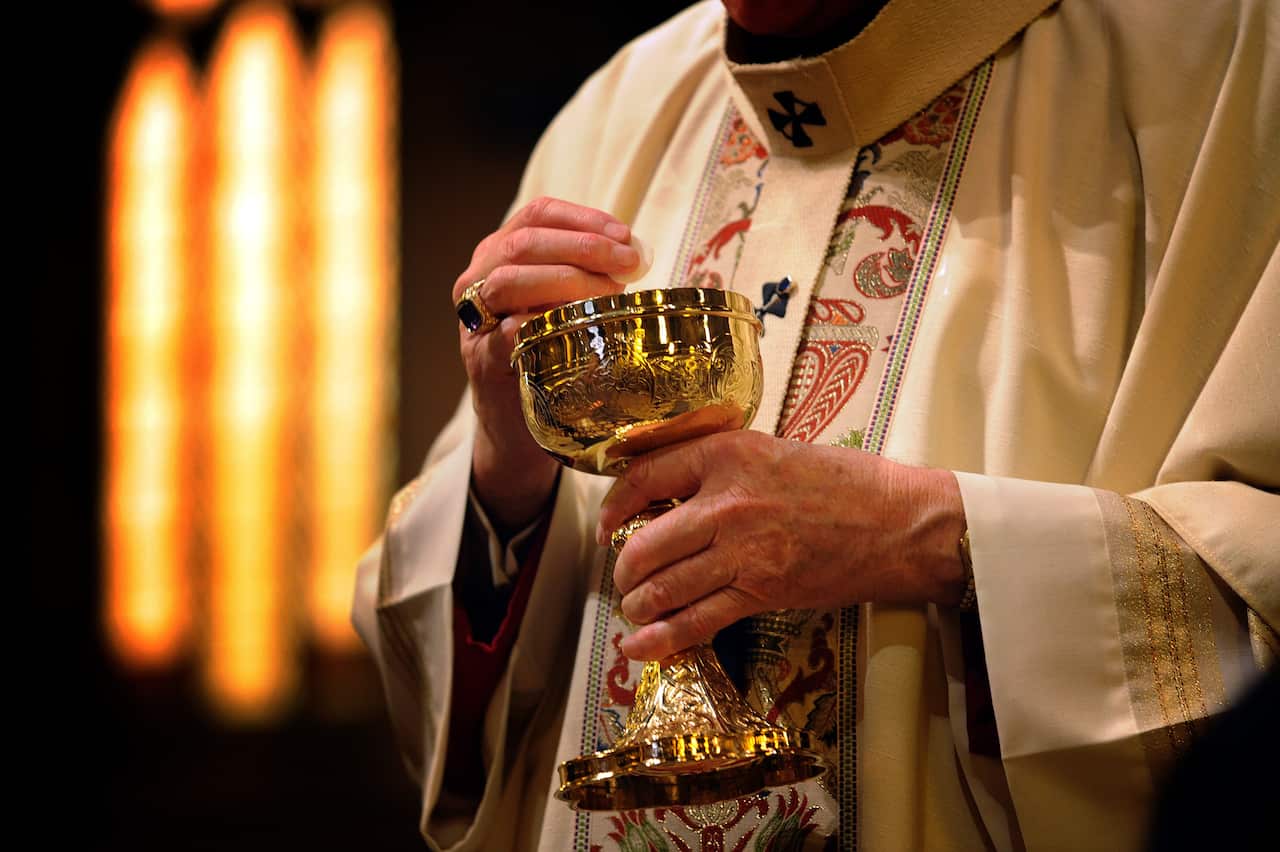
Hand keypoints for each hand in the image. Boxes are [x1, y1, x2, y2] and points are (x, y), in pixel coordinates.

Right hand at [453, 197, 639, 534]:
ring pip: (510, 281)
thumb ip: (591, 275)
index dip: (583, 218)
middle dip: (584, 248)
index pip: (538, 214)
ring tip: (611, 296)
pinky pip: (504, 333)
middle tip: (630, 266)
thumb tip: (639, 255)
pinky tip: (574, 327)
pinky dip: (539, 324)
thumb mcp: (566, 304)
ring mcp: (474, 320)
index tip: (625, 235)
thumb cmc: (549, 355)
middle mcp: (478, 278)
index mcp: (500, 253)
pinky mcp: (481, 361)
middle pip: (525, 243)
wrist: (515, 423)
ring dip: (567, 281)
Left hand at [596, 431, 966, 659]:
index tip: (605, 526)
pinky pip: (696, 621)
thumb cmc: (843, 483)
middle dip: (624, 569)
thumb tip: (670, 496)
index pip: (644, 478)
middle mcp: (725, 502)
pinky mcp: (761, 591)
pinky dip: (660, 639)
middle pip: (645, 543)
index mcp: (726, 454)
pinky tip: (638, 648)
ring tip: (634, 609)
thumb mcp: (772, 451)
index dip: (614, 507)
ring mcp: (742, 550)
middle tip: (624, 577)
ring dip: (638, 604)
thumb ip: (720, 468)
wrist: (898, 523)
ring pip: (664, 586)